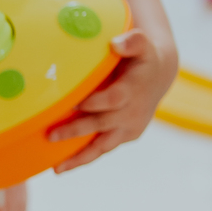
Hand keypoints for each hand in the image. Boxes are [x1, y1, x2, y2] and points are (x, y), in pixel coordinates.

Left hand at [48, 27, 177, 170]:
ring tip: (57, 169)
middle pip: (101, 124)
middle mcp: (132, 113)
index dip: (93, 103)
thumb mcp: (142, 43)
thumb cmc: (143, 56)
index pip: (112, 99)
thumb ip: (132, 41)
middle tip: (50, 136)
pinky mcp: (126, 136)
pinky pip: (102, 149)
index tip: (70, 103)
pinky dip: (84, 158)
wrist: (160, 75)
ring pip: (103, 146)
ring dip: (79, 157)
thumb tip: (116, 44)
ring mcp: (129, 128)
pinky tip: (62, 166)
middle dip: (76, 130)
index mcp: (133, 90)